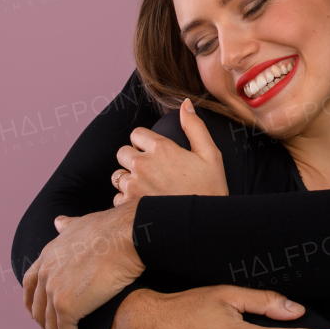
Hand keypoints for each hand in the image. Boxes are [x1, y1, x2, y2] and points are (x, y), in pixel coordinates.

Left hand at [22, 203, 145, 328]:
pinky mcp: (66, 307)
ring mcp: (53, 290)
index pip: (30, 285)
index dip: (34, 303)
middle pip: (38, 310)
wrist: (127, 235)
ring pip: (51, 328)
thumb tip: (58, 222)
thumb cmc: (114, 228)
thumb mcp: (83, 223)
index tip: (41, 317)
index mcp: (48, 255)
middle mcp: (45, 273)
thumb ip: (68, 227)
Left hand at [113, 99, 227, 205]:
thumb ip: (195, 127)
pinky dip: (127, 199)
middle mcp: (143, 164)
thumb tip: (185, 103)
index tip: (155, 153)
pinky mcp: (129, 205)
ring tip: (148, 188)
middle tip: (152, 170)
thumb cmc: (211, 190)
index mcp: (162, 148)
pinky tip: (144, 202)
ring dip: (129, 179)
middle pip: (123, 152)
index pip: (136, 134)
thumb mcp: (210, 155)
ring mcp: (134, 185)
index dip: (145, 142)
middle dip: (134, 158)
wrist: (205, 225)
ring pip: (118, 175)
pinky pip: (118, 197)